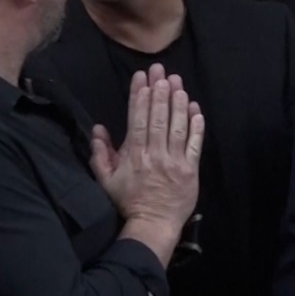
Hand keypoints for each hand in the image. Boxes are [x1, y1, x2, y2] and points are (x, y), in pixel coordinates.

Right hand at [93, 64, 204, 248]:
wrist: (153, 224)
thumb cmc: (128, 201)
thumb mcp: (106, 179)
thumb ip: (100, 154)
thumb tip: (98, 129)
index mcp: (133, 155)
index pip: (136, 119)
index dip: (139, 97)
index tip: (141, 78)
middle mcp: (154, 154)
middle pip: (157, 118)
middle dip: (159, 92)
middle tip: (161, 71)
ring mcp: (174, 161)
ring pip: (176, 127)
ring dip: (177, 103)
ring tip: (178, 83)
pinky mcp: (190, 169)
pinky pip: (195, 144)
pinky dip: (196, 126)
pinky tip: (195, 109)